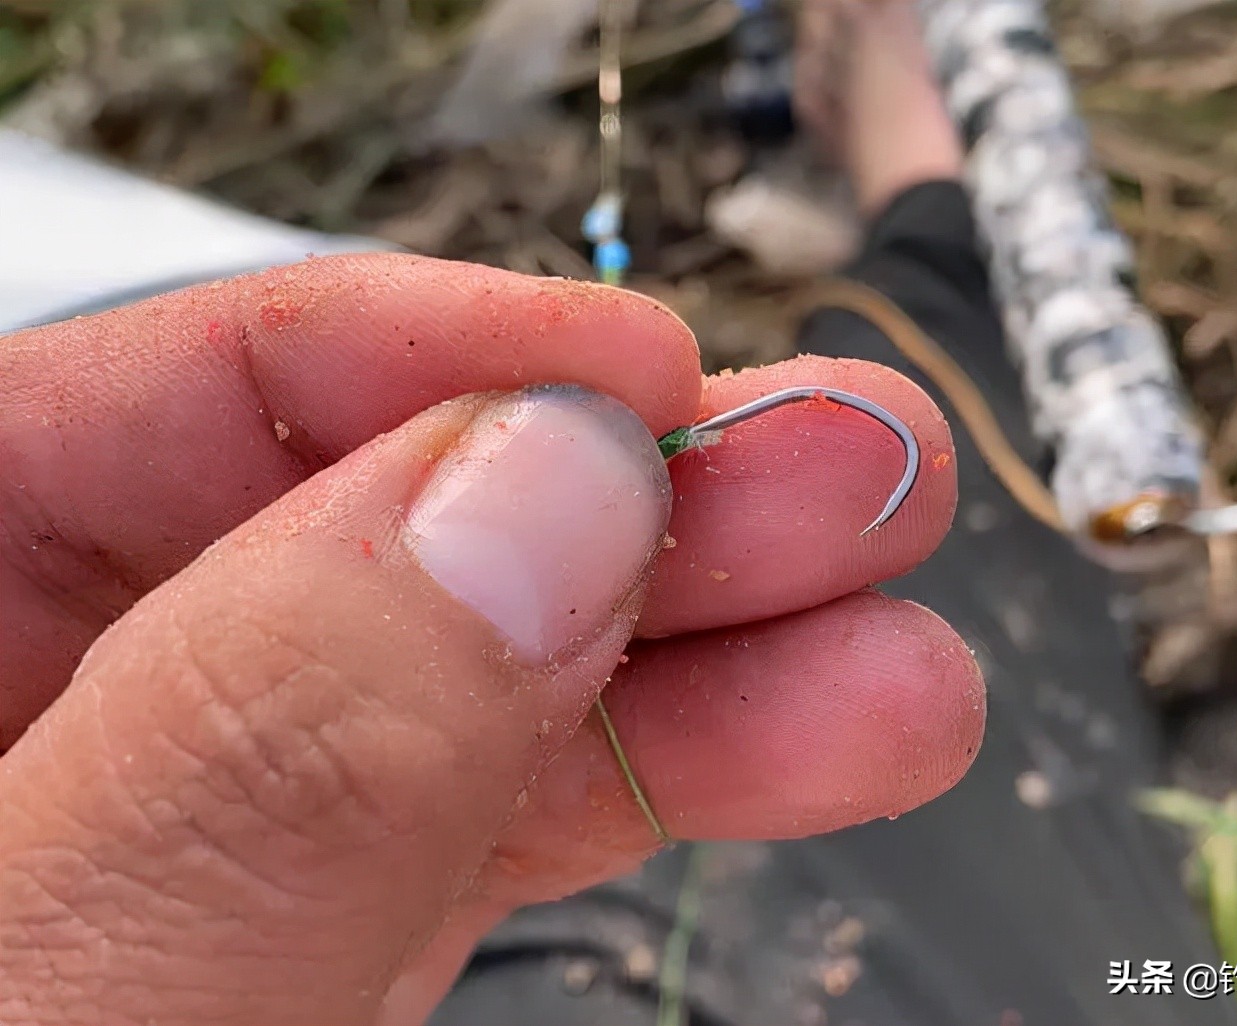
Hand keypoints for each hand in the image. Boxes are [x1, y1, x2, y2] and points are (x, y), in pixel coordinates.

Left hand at [0, 254, 981, 1024]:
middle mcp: (63, 707)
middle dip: (629, 499)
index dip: (435, 358)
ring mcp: (197, 816)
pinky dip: (645, 777)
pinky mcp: (307, 923)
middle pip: (363, 527)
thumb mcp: (48, 982)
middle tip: (845, 468)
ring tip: (888, 639)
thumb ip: (254, 746)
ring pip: (463, 680)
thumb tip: (528, 503)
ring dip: (699, 650)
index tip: (648, 381)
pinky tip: (801, 735)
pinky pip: (479, 810)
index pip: (166, 395)